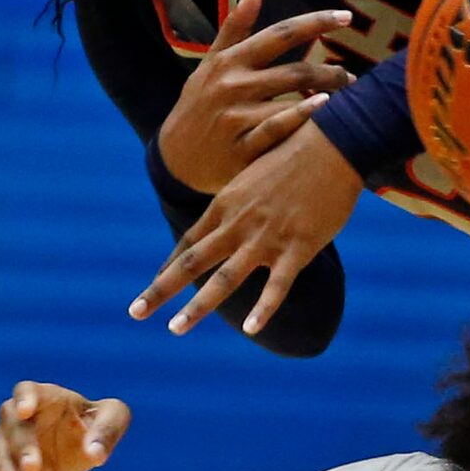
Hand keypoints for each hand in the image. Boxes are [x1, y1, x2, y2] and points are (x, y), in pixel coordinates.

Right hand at [0, 383, 131, 470]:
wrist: (69, 453)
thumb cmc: (91, 425)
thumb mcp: (111, 419)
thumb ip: (108, 429)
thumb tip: (95, 454)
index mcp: (45, 397)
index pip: (27, 389)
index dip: (25, 398)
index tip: (25, 411)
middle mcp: (19, 418)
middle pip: (13, 428)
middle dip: (21, 448)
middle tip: (32, 468)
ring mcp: (7, 445)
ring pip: (1, 459)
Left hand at [131, 120, 362, 337]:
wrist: (334, 141)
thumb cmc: (299, 152)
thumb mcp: (259, 174)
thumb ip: (246, 200)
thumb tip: (239, 214)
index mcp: (227, 204)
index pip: (190, 242)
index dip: (169, 266)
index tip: (153, 283)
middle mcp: (239, 223)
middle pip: (192, 262)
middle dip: (160, 290)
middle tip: (136, 313)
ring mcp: (266, 236)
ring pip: (224, 278)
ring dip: (197, 307)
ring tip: (175, 329)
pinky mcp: (298, 246)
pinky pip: (277, 285)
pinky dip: (263, 309)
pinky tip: (250, 329)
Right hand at [158, 0, 357, 193]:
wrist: (174, 158)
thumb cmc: (198, 106)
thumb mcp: (210, 64)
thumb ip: (234, 28)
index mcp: (229, 62)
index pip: (279, 34)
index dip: (315, 23)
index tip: (346, 17)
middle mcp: (233, 86)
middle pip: (294, 72)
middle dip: (330, 72)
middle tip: (352, 77)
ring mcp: (236, 119)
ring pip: (289, 101)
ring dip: (324, 96)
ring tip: (347, 101)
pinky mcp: (241, 150)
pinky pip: (276, 131)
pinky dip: (300, 119)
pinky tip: (322, 110)